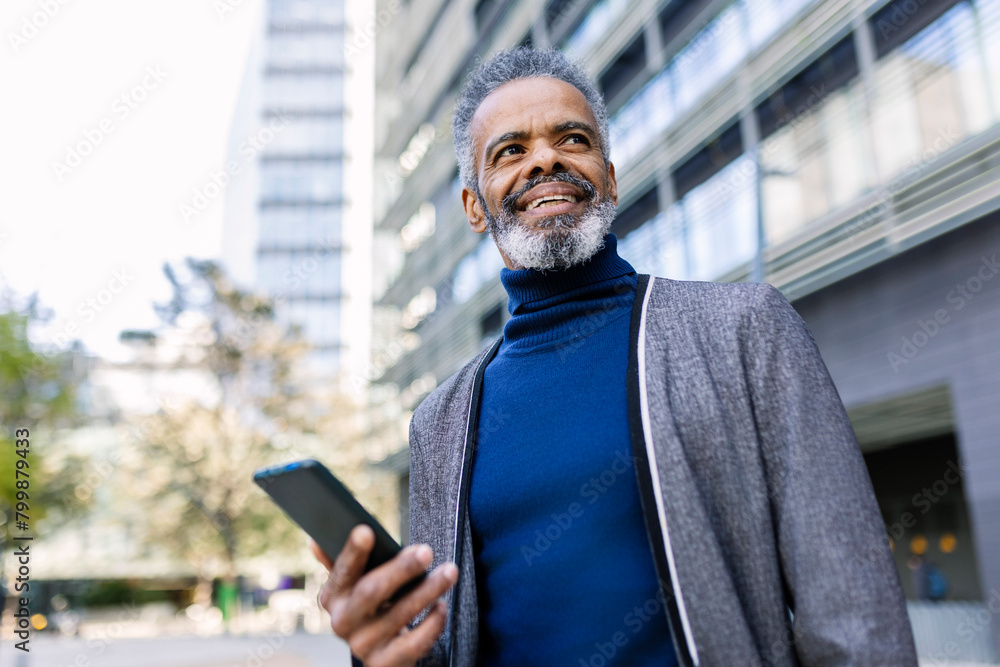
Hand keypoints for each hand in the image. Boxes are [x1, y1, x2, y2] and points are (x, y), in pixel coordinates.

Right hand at [310, 525, 457, 666]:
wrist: (381, 654)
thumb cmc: (372, 608)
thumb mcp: (354, 586)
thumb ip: (342, 563)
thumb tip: (316, 541)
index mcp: (333, 596)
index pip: (342, 571)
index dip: (353, 552)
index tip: (366, 531)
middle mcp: (343, 622)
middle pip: (371, 592)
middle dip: (401, 569)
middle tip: (426, 552)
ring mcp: (364, 645)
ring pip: (400, 615)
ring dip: (428, 590)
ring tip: (449, 572)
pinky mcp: (385, 663)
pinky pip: (413, 644)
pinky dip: (431, 624)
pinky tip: (441, 607)